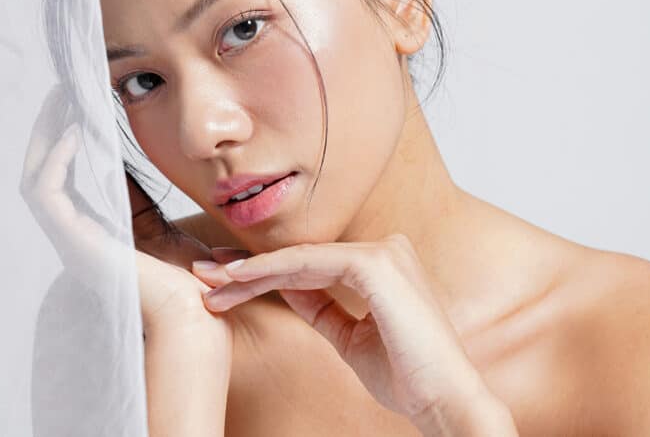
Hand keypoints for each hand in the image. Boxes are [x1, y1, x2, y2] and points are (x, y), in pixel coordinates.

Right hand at [19, 86, 236, 343]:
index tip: (91, 99)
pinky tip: (74, 133)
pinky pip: (47, 195)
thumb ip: (198, 222)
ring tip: (62, 100)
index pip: (86, 172)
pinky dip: (55, 162)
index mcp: (109, 230)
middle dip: (53, 129)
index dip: (84, 135)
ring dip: (46, 137)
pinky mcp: (75, 244)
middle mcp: (84, 234)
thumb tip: (226, 199)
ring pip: (38, 179)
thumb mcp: (191, 241)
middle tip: (65, 90)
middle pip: (50, 171)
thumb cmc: (198, 292)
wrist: (196, 321)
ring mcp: (75, 240)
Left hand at [190, 233, 504, 423]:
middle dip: (250, 267)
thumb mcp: (351, 338)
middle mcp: (385, 250)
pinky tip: (241, 280)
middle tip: (205, 274)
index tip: (224, 284)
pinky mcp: (375, 264)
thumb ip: (322, 307)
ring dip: (252, 270)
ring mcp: (382, 252)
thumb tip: (285, 287)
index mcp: (383, 264)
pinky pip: (310, 264)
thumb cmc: (408, 376)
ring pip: (300, 257)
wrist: (445, 399)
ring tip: (212, 282)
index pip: (312, 263)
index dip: (265, 273)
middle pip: (302, 256)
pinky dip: (272, 271)